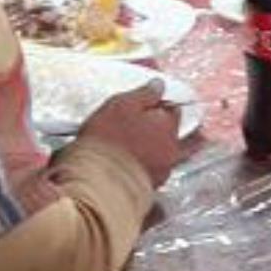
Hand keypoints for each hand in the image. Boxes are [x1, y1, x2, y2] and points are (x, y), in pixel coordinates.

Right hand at [71, 91, 192, 186]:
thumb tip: (160, 84)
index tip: (142, 106)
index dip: (157, 105)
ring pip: (161, 152)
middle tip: (133, 126)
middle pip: (169, 132)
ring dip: (150, 148)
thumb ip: (144, 94)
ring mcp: (163, 169)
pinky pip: (151, 171)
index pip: (172, 108)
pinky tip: (129, 164)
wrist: (99, 180)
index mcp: (167, 124)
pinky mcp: (152, 186)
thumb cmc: (109, 138)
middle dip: (156, 128)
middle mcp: (171, 148)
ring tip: (129, 147)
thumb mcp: (122, 104)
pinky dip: (143, 165)